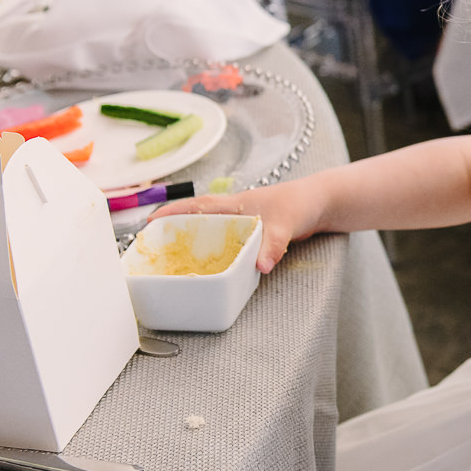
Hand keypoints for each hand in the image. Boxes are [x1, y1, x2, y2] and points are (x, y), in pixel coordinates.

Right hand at [149, 181, 315, 272]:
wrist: (321, 202)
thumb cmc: (300, 203)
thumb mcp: (284, 225)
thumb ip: (272, 245)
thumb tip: (259, 267)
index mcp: (233, 204)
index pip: (195, 207)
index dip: (171, 213)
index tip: (149, 223)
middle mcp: (233, 211)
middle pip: (196, 218)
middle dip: (174, 228)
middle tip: (154, 244)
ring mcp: (242, 221)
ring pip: (210, 230)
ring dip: (194, 240)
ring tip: (175, 258)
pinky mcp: (252, 231)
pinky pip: (226, 240)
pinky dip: (216, 250)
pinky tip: (213, 264)